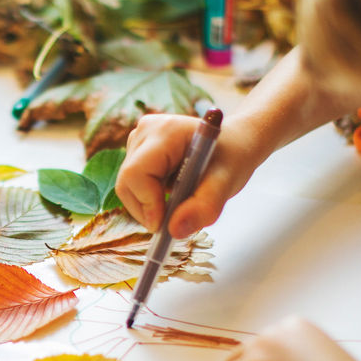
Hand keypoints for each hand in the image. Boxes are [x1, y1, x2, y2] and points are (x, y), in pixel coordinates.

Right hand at [116, 112, 262, 237]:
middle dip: (146, 209)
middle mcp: (146, 130)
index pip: (137, 172)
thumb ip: (204, 207)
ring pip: (127, 186)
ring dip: (148, 205)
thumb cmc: (231, 157)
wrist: (234, 143)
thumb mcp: (226, 184)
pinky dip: (148, 198)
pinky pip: (131, 184)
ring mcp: (138, 139)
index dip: (146, 203)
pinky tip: (172, 191)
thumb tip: (175, 231)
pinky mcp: (136, 149)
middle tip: (172, 221)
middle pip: (127, 182)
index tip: (165, 225)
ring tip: (179, 200)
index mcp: (167, 132)